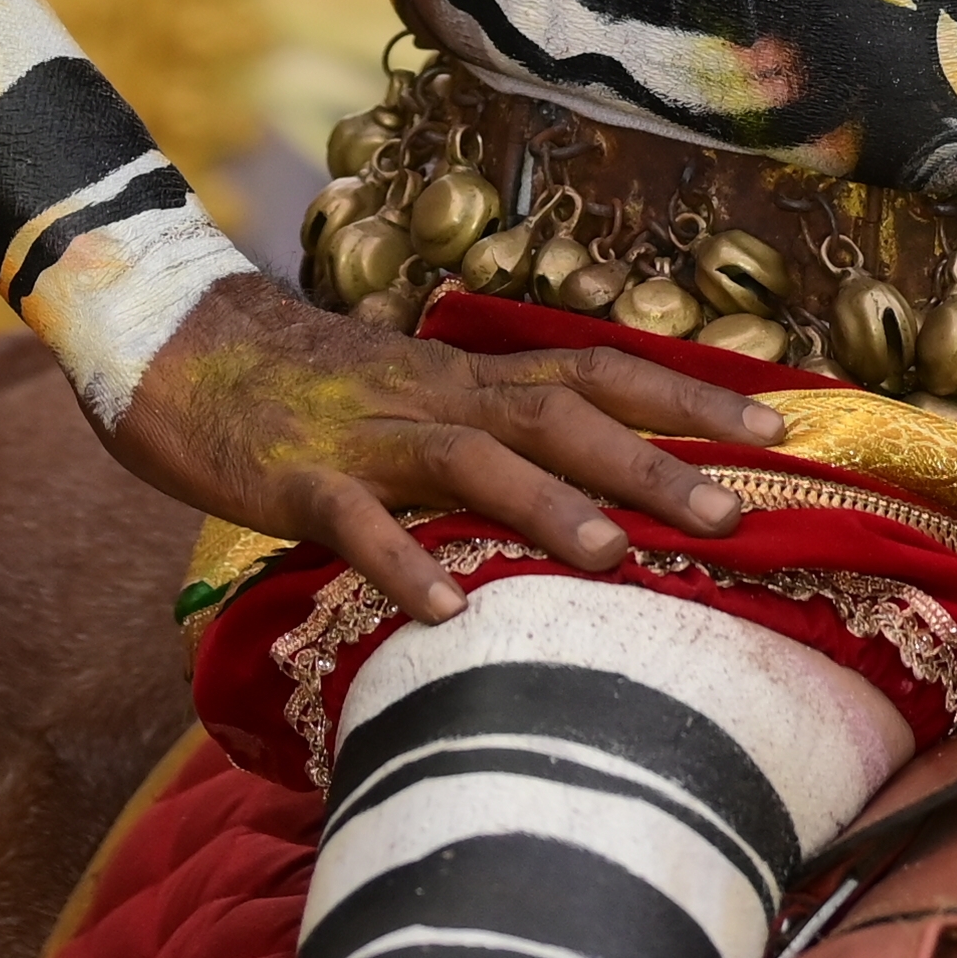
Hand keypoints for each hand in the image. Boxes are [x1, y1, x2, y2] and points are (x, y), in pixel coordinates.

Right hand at [108, 270, 773, 625]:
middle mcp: (435, 396)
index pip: (598, 370)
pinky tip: (447, 609)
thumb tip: (582, 484)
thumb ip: (485, 434)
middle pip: (561, 415)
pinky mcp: (296, 479)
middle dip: (653, 462)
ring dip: (548, 506)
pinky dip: (404, 563)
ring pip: (472, 461)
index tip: (783, 422)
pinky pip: (356, 523)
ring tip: (616, 558)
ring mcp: (367, 435)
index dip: (690, 393)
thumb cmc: (302, 388)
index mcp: (468, 378)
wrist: (173, 348)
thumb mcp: (410, 399)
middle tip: (737, 513)